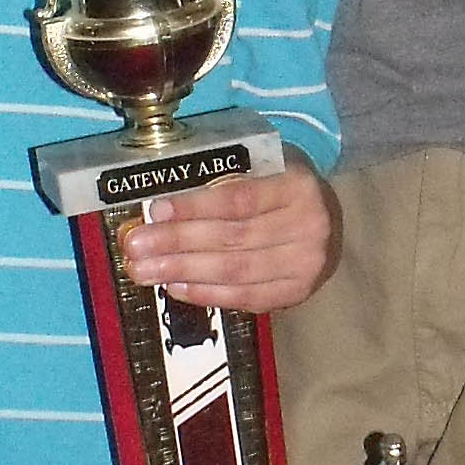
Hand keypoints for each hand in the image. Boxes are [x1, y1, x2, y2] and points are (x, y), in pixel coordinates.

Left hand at [121, 156, 337, 313]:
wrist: (328, 219)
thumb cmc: (282, 186)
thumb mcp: (263, 166)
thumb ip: (223, 178)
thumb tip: (160, 204)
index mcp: (298, 184)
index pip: (239, 199)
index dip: (195, 206)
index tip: (156, 209)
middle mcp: (309, 226)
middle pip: (233, 238)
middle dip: (178, 243)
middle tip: (136, 246)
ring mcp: (306, 264)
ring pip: (235, 271)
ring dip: (183, 271)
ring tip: (145, 270)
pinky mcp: (298, 292)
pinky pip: (245, 298)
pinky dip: (206, 294)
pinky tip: (175, 287)